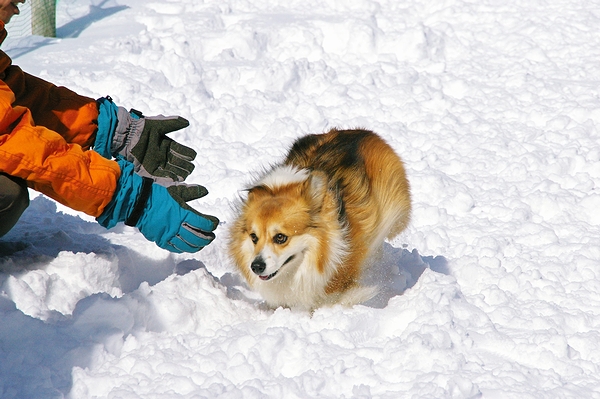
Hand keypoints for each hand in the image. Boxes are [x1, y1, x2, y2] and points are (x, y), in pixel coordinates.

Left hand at [96, 97, 196, 183]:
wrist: (125, 136)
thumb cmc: (141, 128)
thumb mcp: (158, 125)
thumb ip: (173, 123)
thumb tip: (187, 122)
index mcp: (167, 145)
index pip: (181, 151)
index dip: (188, 154)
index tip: (192, 156)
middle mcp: (163, 155)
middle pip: (178, 163)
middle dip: (185, 166)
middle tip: (190, 168)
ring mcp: (156, 164)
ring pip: (172, 171)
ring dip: (179, 174)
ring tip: (185, 176)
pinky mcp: (148, 171)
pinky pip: (161, 177)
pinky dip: (168, 180)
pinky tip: (175, 181)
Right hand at [98, 161, 218, 252]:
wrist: (137, 203)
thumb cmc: (157, 195)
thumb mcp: (176, 190)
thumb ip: (192, 192)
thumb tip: (206, 191)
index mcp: (182, 213)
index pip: (203, 223)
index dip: (212, 224)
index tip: (215, 223)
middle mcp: (177, 226)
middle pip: (198, 237)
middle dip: (207, 237)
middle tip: (211, 236)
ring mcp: (168, 235)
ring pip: (188, 245)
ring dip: (198, 245)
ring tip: (203, 243)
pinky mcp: (160, 240)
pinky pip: (175, 248)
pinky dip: (184, 248)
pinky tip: (188, 246)